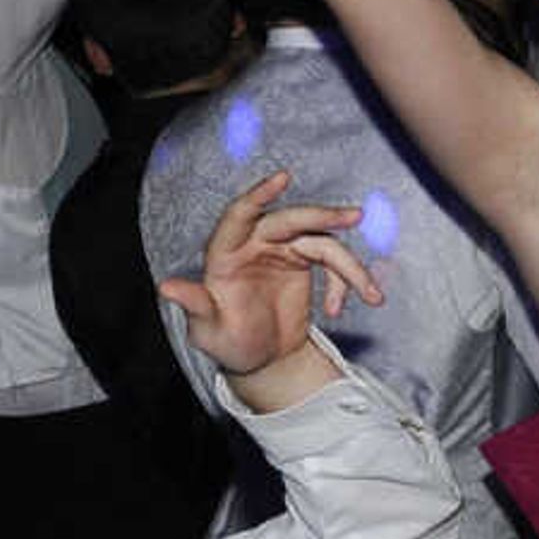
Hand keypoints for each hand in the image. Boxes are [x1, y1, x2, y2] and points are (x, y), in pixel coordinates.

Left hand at [161, 167, 383, 413]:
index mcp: (225, 253)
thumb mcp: (207, 331)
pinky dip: (345, 284)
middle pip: (290, 220)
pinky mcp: (303, 262)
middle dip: (322, 216)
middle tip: (353, 217)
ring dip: (350, 267)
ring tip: (372, 294)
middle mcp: (254, 245)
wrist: (260, 359)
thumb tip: (166, 288)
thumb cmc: (227, 343)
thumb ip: (194, 306)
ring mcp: (281, 251)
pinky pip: (333, 263)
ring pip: (321, 242)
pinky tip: (339, 310)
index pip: (241, 215)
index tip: (283, 179)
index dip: (259, 195)